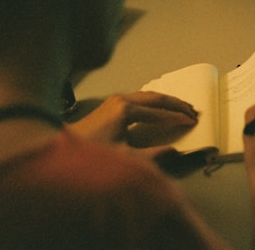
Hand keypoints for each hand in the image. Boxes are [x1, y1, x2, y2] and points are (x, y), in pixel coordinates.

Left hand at [66, 91, 197, 158]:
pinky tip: (161, 108)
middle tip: (193, 111)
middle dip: (177, 104)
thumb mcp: (125, 159)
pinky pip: (140, 98)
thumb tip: (174, 151)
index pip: (160, 112)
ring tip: (183, 108)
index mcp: (126, 110)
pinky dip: (155, 102)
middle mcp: (121, 100)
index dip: (178, 117)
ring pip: (148, 96)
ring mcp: (115, 99)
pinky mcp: (111, 104)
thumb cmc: (93, 156)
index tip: (192, 122)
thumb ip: (152, 155)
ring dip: (167, 101)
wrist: (60, 152)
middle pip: (157, 97)